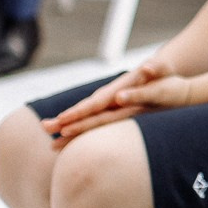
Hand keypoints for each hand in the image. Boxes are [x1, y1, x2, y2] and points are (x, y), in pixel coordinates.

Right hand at [43, 58, 176, 144]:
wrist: (160, 70)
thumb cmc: (163, 71)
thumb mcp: (163, 69)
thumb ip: (156, 69)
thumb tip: (148, 67)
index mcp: (119, 88)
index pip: (97, 102)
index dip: (81, 110)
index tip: (64, 118)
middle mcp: (109, 96)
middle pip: (84, 109)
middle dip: (65, 119)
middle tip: (44, 127)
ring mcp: (108, 104)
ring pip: (85, 117)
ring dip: (68, 127)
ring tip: (50, 140)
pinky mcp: (112, 110)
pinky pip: (93, 121)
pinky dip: (79, 131)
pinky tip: (68, 140)